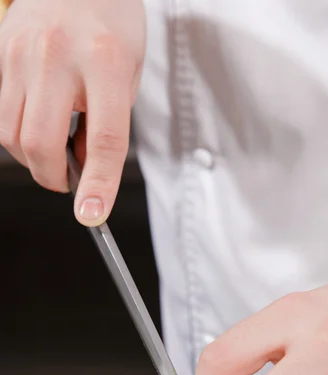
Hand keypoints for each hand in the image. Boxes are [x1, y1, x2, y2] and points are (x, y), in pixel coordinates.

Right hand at [0, 0, 144, 223]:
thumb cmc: (111, 22)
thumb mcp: (129, 73)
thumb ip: (108, 123)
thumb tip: (85, 167)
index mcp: (106, 61)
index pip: (104, 139)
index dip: (98, 184)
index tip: (93, 214)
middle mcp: (57, 56)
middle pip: (40, 143)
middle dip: (53, 177)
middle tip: (69, 180)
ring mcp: (21, 52)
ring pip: (10, 134)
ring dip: (33, 158)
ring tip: (56, 145)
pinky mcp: (0, 52)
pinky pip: (0, 113)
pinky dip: (19, 132)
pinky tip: (39, 121)